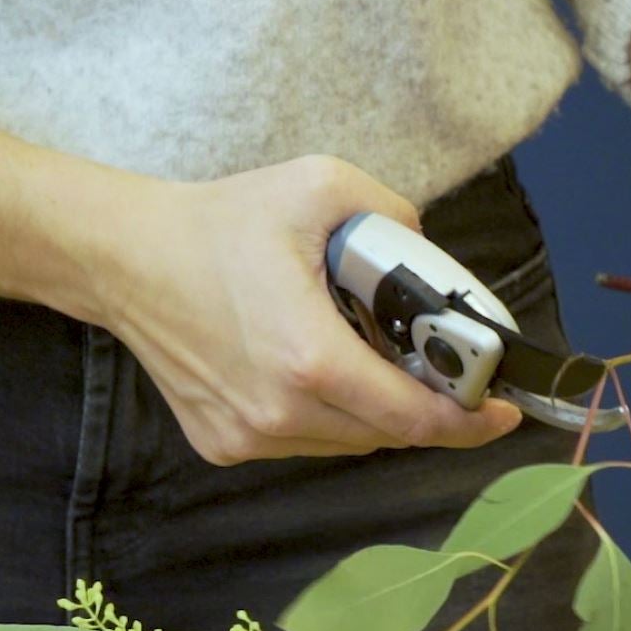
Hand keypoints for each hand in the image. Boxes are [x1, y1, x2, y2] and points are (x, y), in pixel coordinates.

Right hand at [99, 155, 522, 463]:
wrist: (125, 257)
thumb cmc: (220, 221)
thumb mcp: (320, 187)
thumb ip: (393, 215)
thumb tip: (430, 256)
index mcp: (310, 357)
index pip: (413, 415)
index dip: (470, 420)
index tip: (506, 411)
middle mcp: (279, 412)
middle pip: (388, 432)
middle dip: (433, 407)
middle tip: (453, 371)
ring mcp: (248, 436)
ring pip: (349, 441)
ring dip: (381, 411)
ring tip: (385, 361)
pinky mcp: (224, 443)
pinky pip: (307, 440)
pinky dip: (335, 414)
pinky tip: (328, 370)